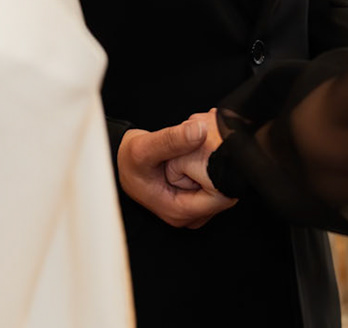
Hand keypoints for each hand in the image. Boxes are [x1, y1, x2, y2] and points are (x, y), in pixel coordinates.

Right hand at [117, 113, 234, 228]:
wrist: (123, 163)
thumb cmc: (129, 161)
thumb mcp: (145, 148)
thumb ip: (172, 140)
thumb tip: (201, 129)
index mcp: (179, 212)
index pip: (222, 198)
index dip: (221, 172)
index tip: (214, 149)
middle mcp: (189, 216)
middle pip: (224, 192)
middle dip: (219, 166)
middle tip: (205, 143)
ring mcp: (194, 208)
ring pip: (222, 185)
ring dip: (216, 163)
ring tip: (200, 145)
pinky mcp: (197, 198)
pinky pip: (216, 182)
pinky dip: (212, 165)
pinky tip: (201, 149)